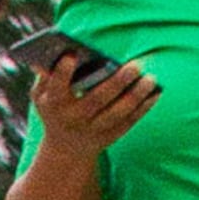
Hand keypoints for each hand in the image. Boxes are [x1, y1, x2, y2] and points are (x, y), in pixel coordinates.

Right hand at [32, 51, 154, 153]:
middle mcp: (74, 118)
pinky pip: (129, 122)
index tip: (71, 56)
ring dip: (135, 96)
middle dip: (116, 83)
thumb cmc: (55, 109)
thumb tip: (58, 49)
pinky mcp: (110, 136)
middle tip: (136, 65)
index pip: (57, 89)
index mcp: (55, 104)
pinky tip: (156, 92)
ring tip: (151, 78)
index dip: (62, 74)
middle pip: (96, 100)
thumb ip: (46, 75)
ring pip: (117, 113)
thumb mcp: (42, 95)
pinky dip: (143, 108)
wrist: (66, 149)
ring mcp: (93, 130)